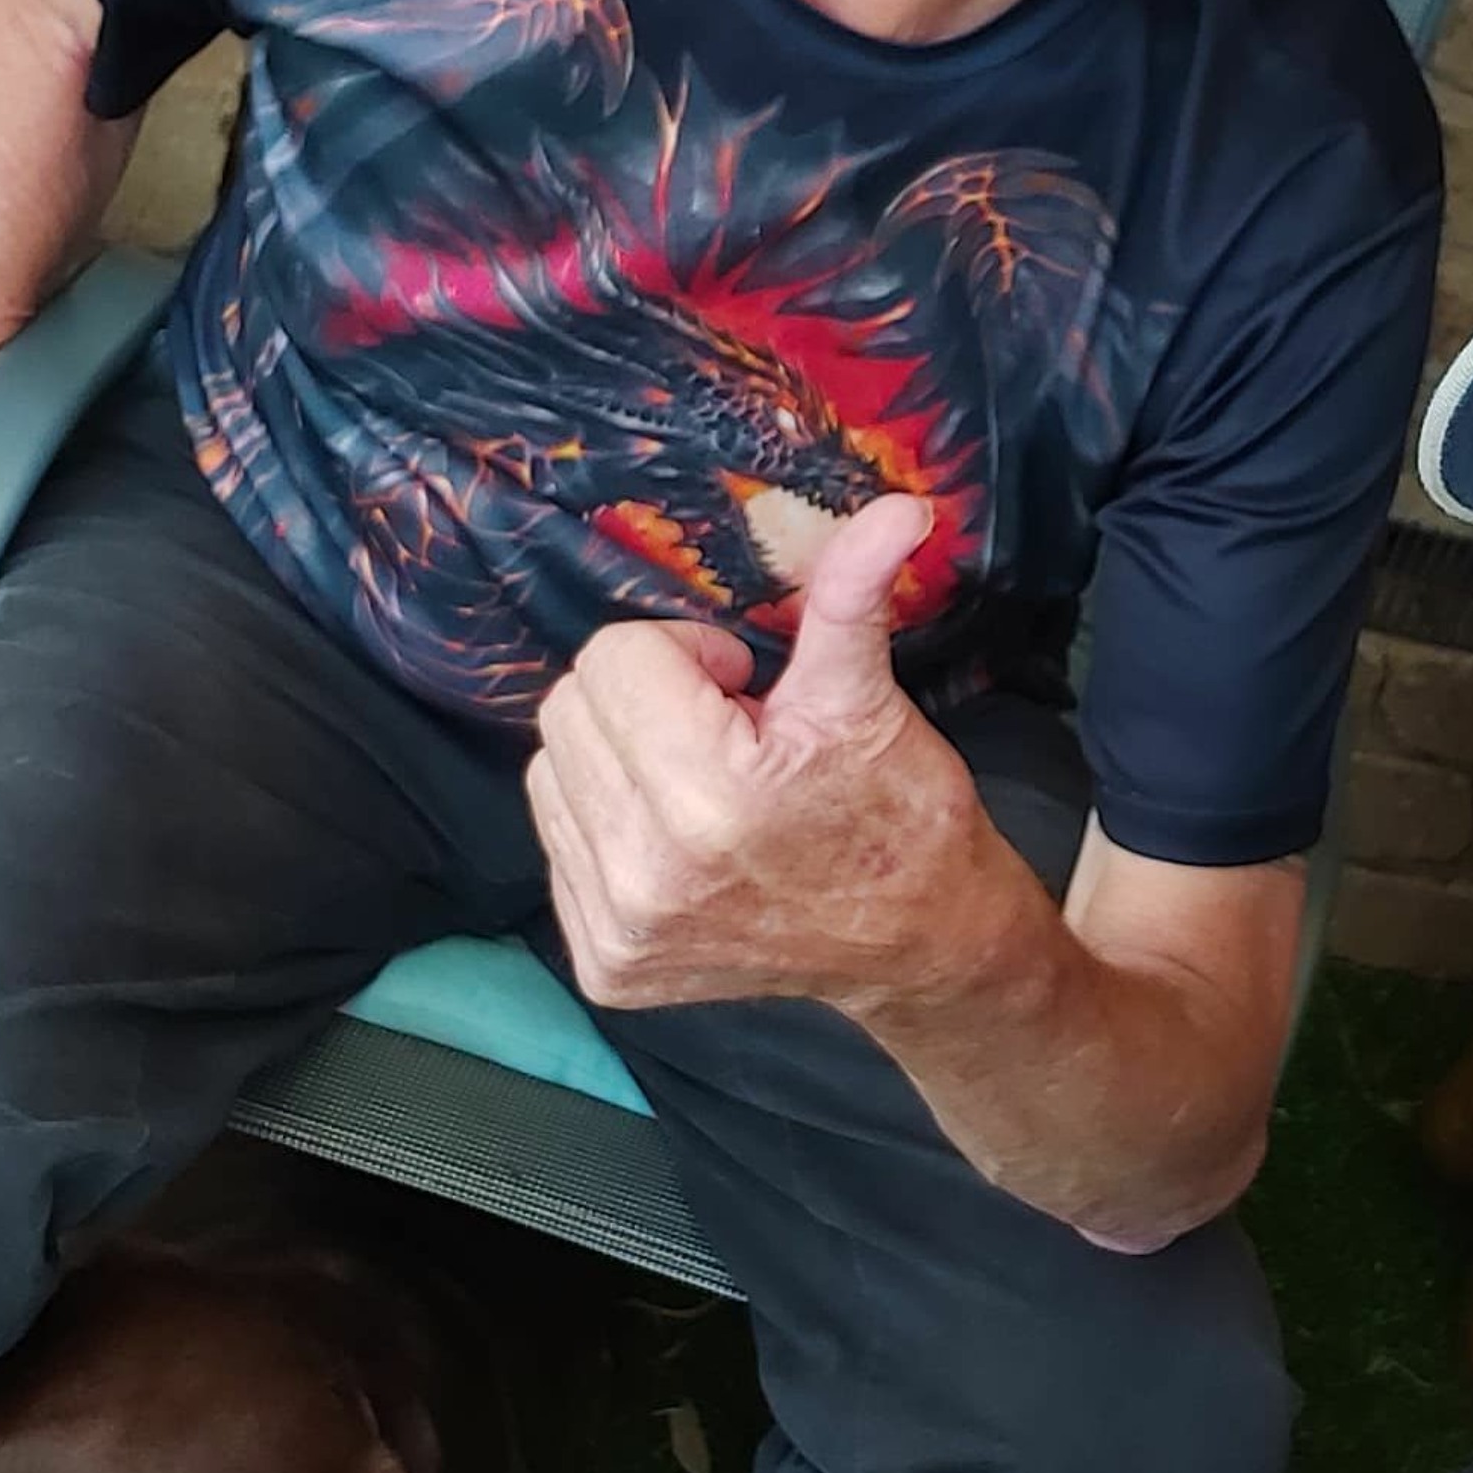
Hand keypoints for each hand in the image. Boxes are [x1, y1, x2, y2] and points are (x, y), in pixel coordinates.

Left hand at [527, 493, 1006, 1018]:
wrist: (920, 945)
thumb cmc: (899, 815)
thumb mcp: (870, 698)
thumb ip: (853, 596)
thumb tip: (899, 507)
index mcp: (709, 793)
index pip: (615, 657)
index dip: (687, 654)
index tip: (743, 689)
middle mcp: (646, 870)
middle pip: (570, 708)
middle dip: (647, 699)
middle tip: (727, 733)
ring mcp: (618, 927)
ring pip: (552, 770)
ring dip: (620, 757)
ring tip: (704, 785)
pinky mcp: (606, 964)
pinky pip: (559, 843)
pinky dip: (610, 823)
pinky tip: (682, 837)